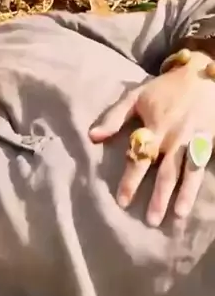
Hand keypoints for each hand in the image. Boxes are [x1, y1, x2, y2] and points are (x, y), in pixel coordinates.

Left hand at [89, 51, 214, 225]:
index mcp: (154, 128)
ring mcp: (194, 141)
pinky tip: (198, 199)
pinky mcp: (209, 141)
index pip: (140, 159)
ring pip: (188, 172)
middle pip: (165, 172)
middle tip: (151, 221)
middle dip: (158, 197)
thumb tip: (92, 137)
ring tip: (179, 215)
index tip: (123, 202)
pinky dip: (200, 182)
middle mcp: (174, 138)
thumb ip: (114, 117)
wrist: (202, 74)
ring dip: (184, 195)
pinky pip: (204, 165)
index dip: (130, 181)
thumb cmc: (165, 88)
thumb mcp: (136, 97)